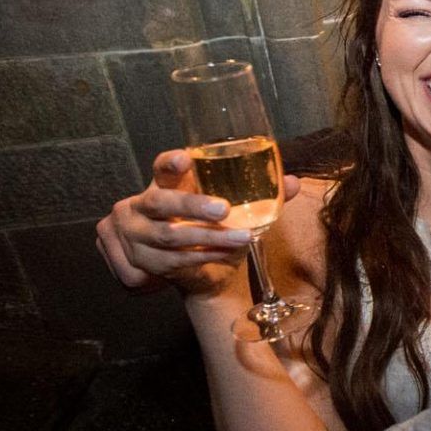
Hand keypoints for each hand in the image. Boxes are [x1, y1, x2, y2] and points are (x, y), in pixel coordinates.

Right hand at [94, 150, 301, 295]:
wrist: (199, 271)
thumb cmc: (213, 229)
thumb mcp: (233, 208)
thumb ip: (261, 194)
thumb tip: (293, 182)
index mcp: (164, 185)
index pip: (161, 168)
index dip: (171, 163)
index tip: (186, 158)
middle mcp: (143, 206)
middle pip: (160, 202)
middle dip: (192, 205)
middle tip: (224, 209)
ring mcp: (137, 235)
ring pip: (171, 235)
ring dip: (209, 237)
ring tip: (242, 237)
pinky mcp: (144, 262)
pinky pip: (174, 258)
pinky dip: (203, 255)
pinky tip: (225, 253)